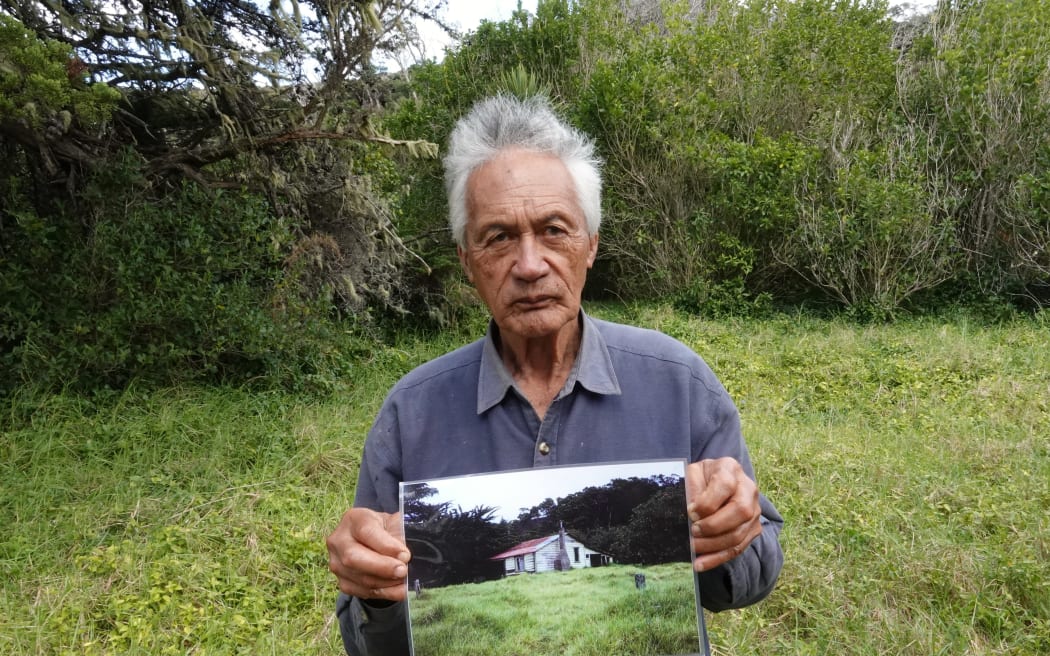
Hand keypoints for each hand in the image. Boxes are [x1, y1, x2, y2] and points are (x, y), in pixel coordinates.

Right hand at [326, 507, 410, 601]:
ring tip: (404, 580)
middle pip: (353, 558)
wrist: (371, 540)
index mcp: (353, 519)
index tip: (405, 555)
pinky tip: (398, 590)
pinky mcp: (342, 581)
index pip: (366, 532)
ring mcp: (336, 562)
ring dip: (385, 582)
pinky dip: (383, 592)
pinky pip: (362, 591)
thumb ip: (399, 535)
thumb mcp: (393, 523)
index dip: (386, 545)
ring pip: (359, 578)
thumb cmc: (384, 529)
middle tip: (403, 570)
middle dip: (382, 567)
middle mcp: (339, 540)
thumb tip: (404, 557)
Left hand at [685, 458, 762, 572]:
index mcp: (730, 469)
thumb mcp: (691, 474)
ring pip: (739, 534)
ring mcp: (754, 511)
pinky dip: (716, 558)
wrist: (714, 482)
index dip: (708, 502)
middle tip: (692, 531)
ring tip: (692, 548)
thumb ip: (692, 489)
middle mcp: (748, 489)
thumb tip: (693, 513)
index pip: (725, 485)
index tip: (690, 512)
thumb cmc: (700, 478)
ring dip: (712, 545)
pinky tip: (699, 564)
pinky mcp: (752, 530)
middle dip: (713, 526)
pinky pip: (737, 549)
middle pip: (740, 511)